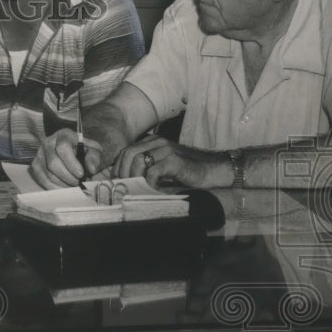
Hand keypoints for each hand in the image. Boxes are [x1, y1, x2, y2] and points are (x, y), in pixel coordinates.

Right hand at [30, 128, 104, 189]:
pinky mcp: (35, 165)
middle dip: (68, 177)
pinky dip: (54, 187)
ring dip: (62, 184)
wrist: (73, 152)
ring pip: (48, 174)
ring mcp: (39, 154)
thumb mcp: (93, 151)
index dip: (71, 163)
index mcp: (63, 135)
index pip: (62, 148)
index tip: (81, 174)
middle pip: (53, 163)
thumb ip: (94, 158)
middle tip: (78, 183)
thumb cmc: (83, 151)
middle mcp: (48, 143)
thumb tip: (91, 169)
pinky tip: (64, 188)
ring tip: (73, 185)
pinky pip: (42, 180)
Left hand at [115, 135, 231, 188]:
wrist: (214, 170)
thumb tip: (125, 181)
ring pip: (138, 161)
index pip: (126, 151)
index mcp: (153, 141)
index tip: (117, 181)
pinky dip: (149, 183)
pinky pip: (153, 171)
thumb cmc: (187, 172)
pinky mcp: (175, 160)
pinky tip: (153, 190)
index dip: (118, 166)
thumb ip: (146, 168)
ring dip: (134, 178)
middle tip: (124, 187)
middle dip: (122, 172)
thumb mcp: (163, 167)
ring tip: (137, 189)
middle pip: (128, 153)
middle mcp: (158, 142)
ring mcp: (167, 149)